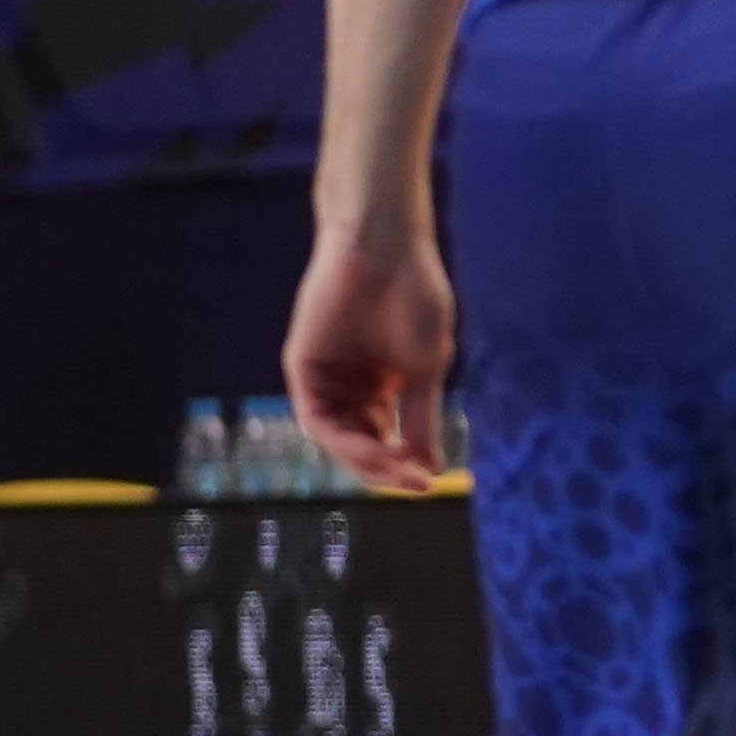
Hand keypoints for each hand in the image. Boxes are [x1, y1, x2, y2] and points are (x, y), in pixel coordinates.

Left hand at [286, 222, 455, 492]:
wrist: (385, 251)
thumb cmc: (413, 298)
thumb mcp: (426, 368)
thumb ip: (421, 418)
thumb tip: (431, 466)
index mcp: (384, 382)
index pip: (387, 438)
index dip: (407, 463)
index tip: (432, 481)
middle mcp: (351, 384)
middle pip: (361, 445)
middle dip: (387, 469)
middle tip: (416, 485)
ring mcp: (325, 377)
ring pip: (339, 439)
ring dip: (367, 460)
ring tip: (397, 468)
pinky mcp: (303, 367)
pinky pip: (317, 419)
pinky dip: (344, 440)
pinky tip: (374, 448)